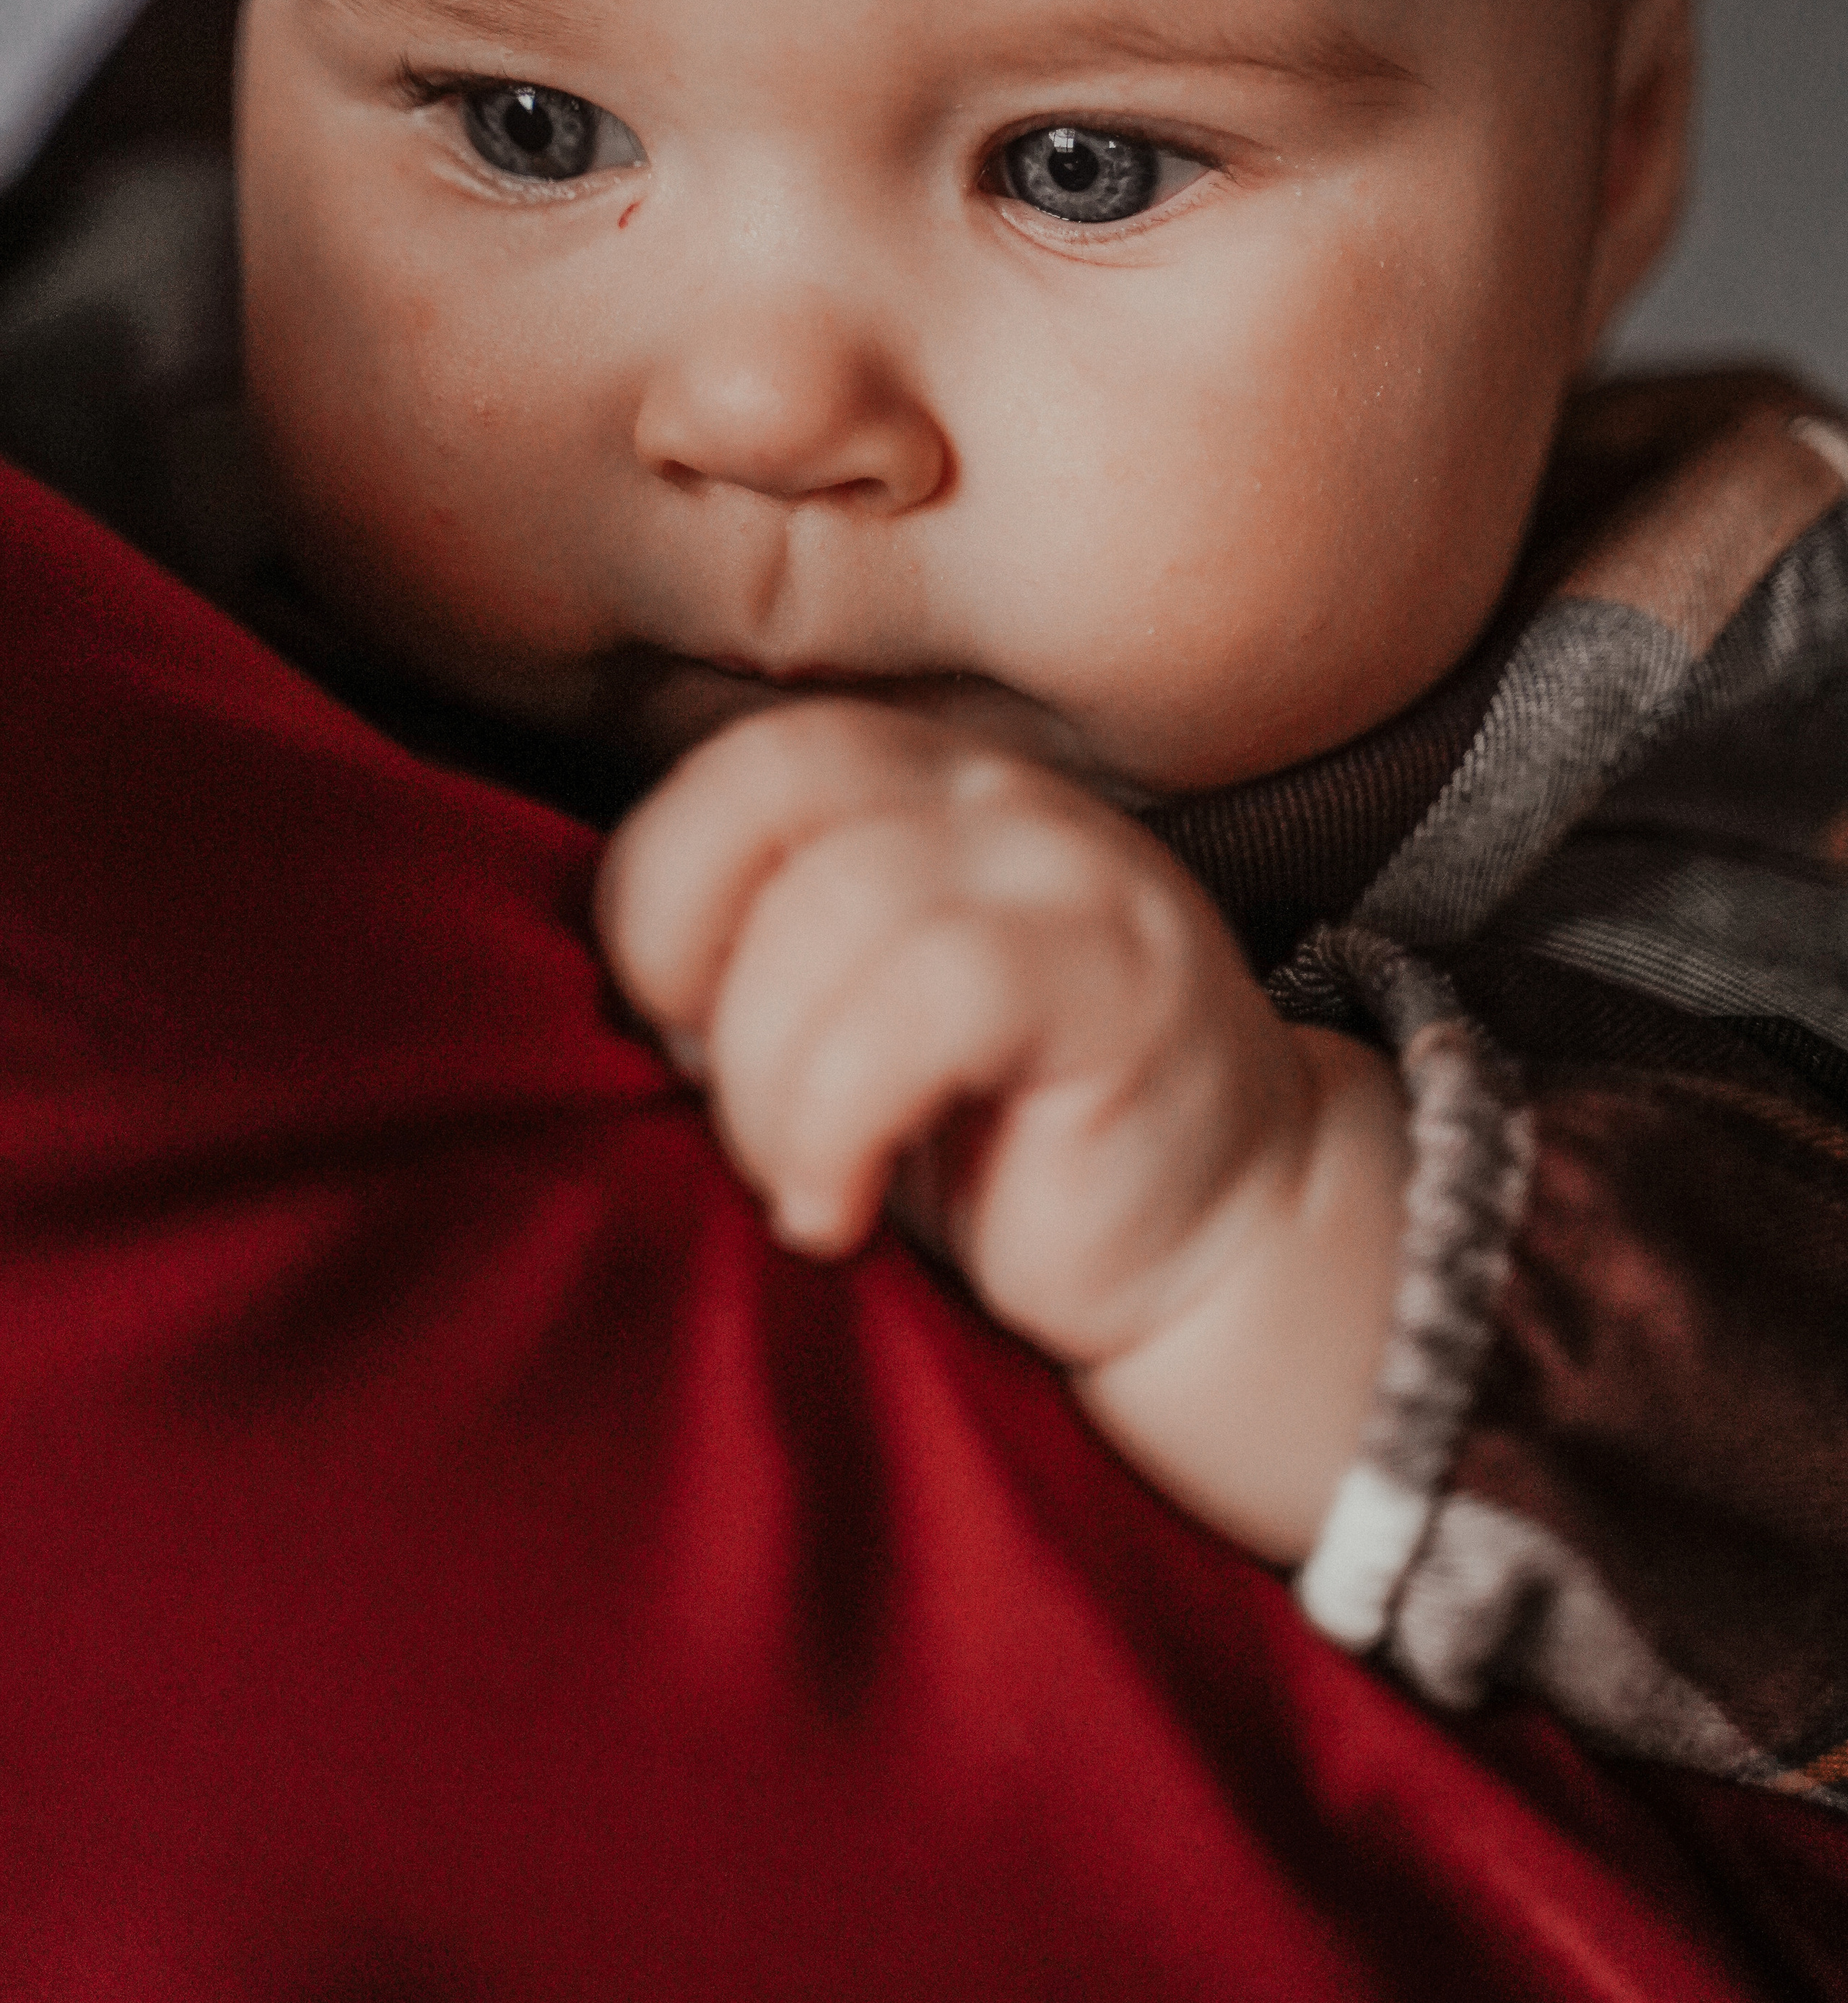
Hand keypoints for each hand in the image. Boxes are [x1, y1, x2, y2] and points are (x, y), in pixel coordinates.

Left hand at [596, 699, 1408, 1560]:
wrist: (1214, 1240)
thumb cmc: (996, 1141)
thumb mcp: (844, 1017)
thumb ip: (752, 957)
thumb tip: (629, 996)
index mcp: (917, 783)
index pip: (740, 761)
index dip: (660, 894)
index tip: (675, 1035)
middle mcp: (997, 797)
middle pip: (773, 789)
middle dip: (693, 968)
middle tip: (718, 1101)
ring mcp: (1072, 878)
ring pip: (838, 907)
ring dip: (766, 1084)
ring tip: (799, 1186)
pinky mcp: (1120, 986)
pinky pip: (929, 998)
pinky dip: (837, 1120)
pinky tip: (840, 1210)